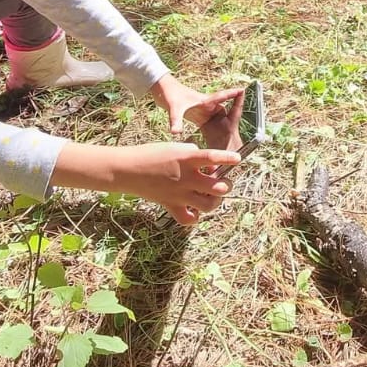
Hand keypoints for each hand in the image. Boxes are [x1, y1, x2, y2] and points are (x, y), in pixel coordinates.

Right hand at [53, 140, 238, 225]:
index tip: (238, 159)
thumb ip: (194, 153)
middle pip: (217, 188)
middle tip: (223, 182)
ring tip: (212, 196)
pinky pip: (188, 219)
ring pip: (208, 205)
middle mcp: (186, 178)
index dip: (228, 159)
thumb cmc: (151, 154)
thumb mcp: (175, 147)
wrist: (128, 170)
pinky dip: (195, 217)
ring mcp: (179, 194)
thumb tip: (210, 166)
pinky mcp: (171, 206)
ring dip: (215, 201)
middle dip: (226, 186)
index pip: (213, 158)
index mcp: (187, 159)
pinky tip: (195, 209)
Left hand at [150, 74, 243, 151]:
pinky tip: (216, 137)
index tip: (244, 90)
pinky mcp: (196, 114)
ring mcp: (201, 110)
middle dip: (235, 113)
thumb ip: (175, 121)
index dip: (233, 95)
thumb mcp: (173, 109)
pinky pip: (208, 122)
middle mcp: (205, 105)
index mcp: (204, 101)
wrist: (161, 90)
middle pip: (224, 110)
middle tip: (246, 122)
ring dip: (225, 124)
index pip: (222, 97)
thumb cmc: (169, 95)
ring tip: (235, 136)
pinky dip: (214, 129)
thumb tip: (175, 133)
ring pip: (217, 117)